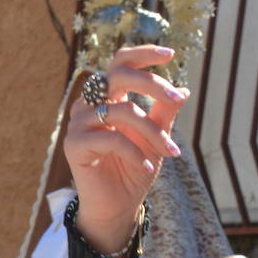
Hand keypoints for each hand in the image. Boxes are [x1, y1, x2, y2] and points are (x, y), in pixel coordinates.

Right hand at [64, 45, 189, 252]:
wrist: (119, 204)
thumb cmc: (135, 167)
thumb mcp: (156, 137)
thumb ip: (164, 113)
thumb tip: (184, 90)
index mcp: (109, 97)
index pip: (121, 63)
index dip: (143, 54)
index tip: (171, 54)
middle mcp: (90, 104)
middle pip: (118, 75)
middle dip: (152, 84)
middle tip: (176, 97)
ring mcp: (79, 123)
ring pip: (122, 110)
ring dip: (153, 131)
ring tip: (170, 150)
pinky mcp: (74, 145)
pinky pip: (112, 138)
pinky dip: (136, 152)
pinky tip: (148, 165)